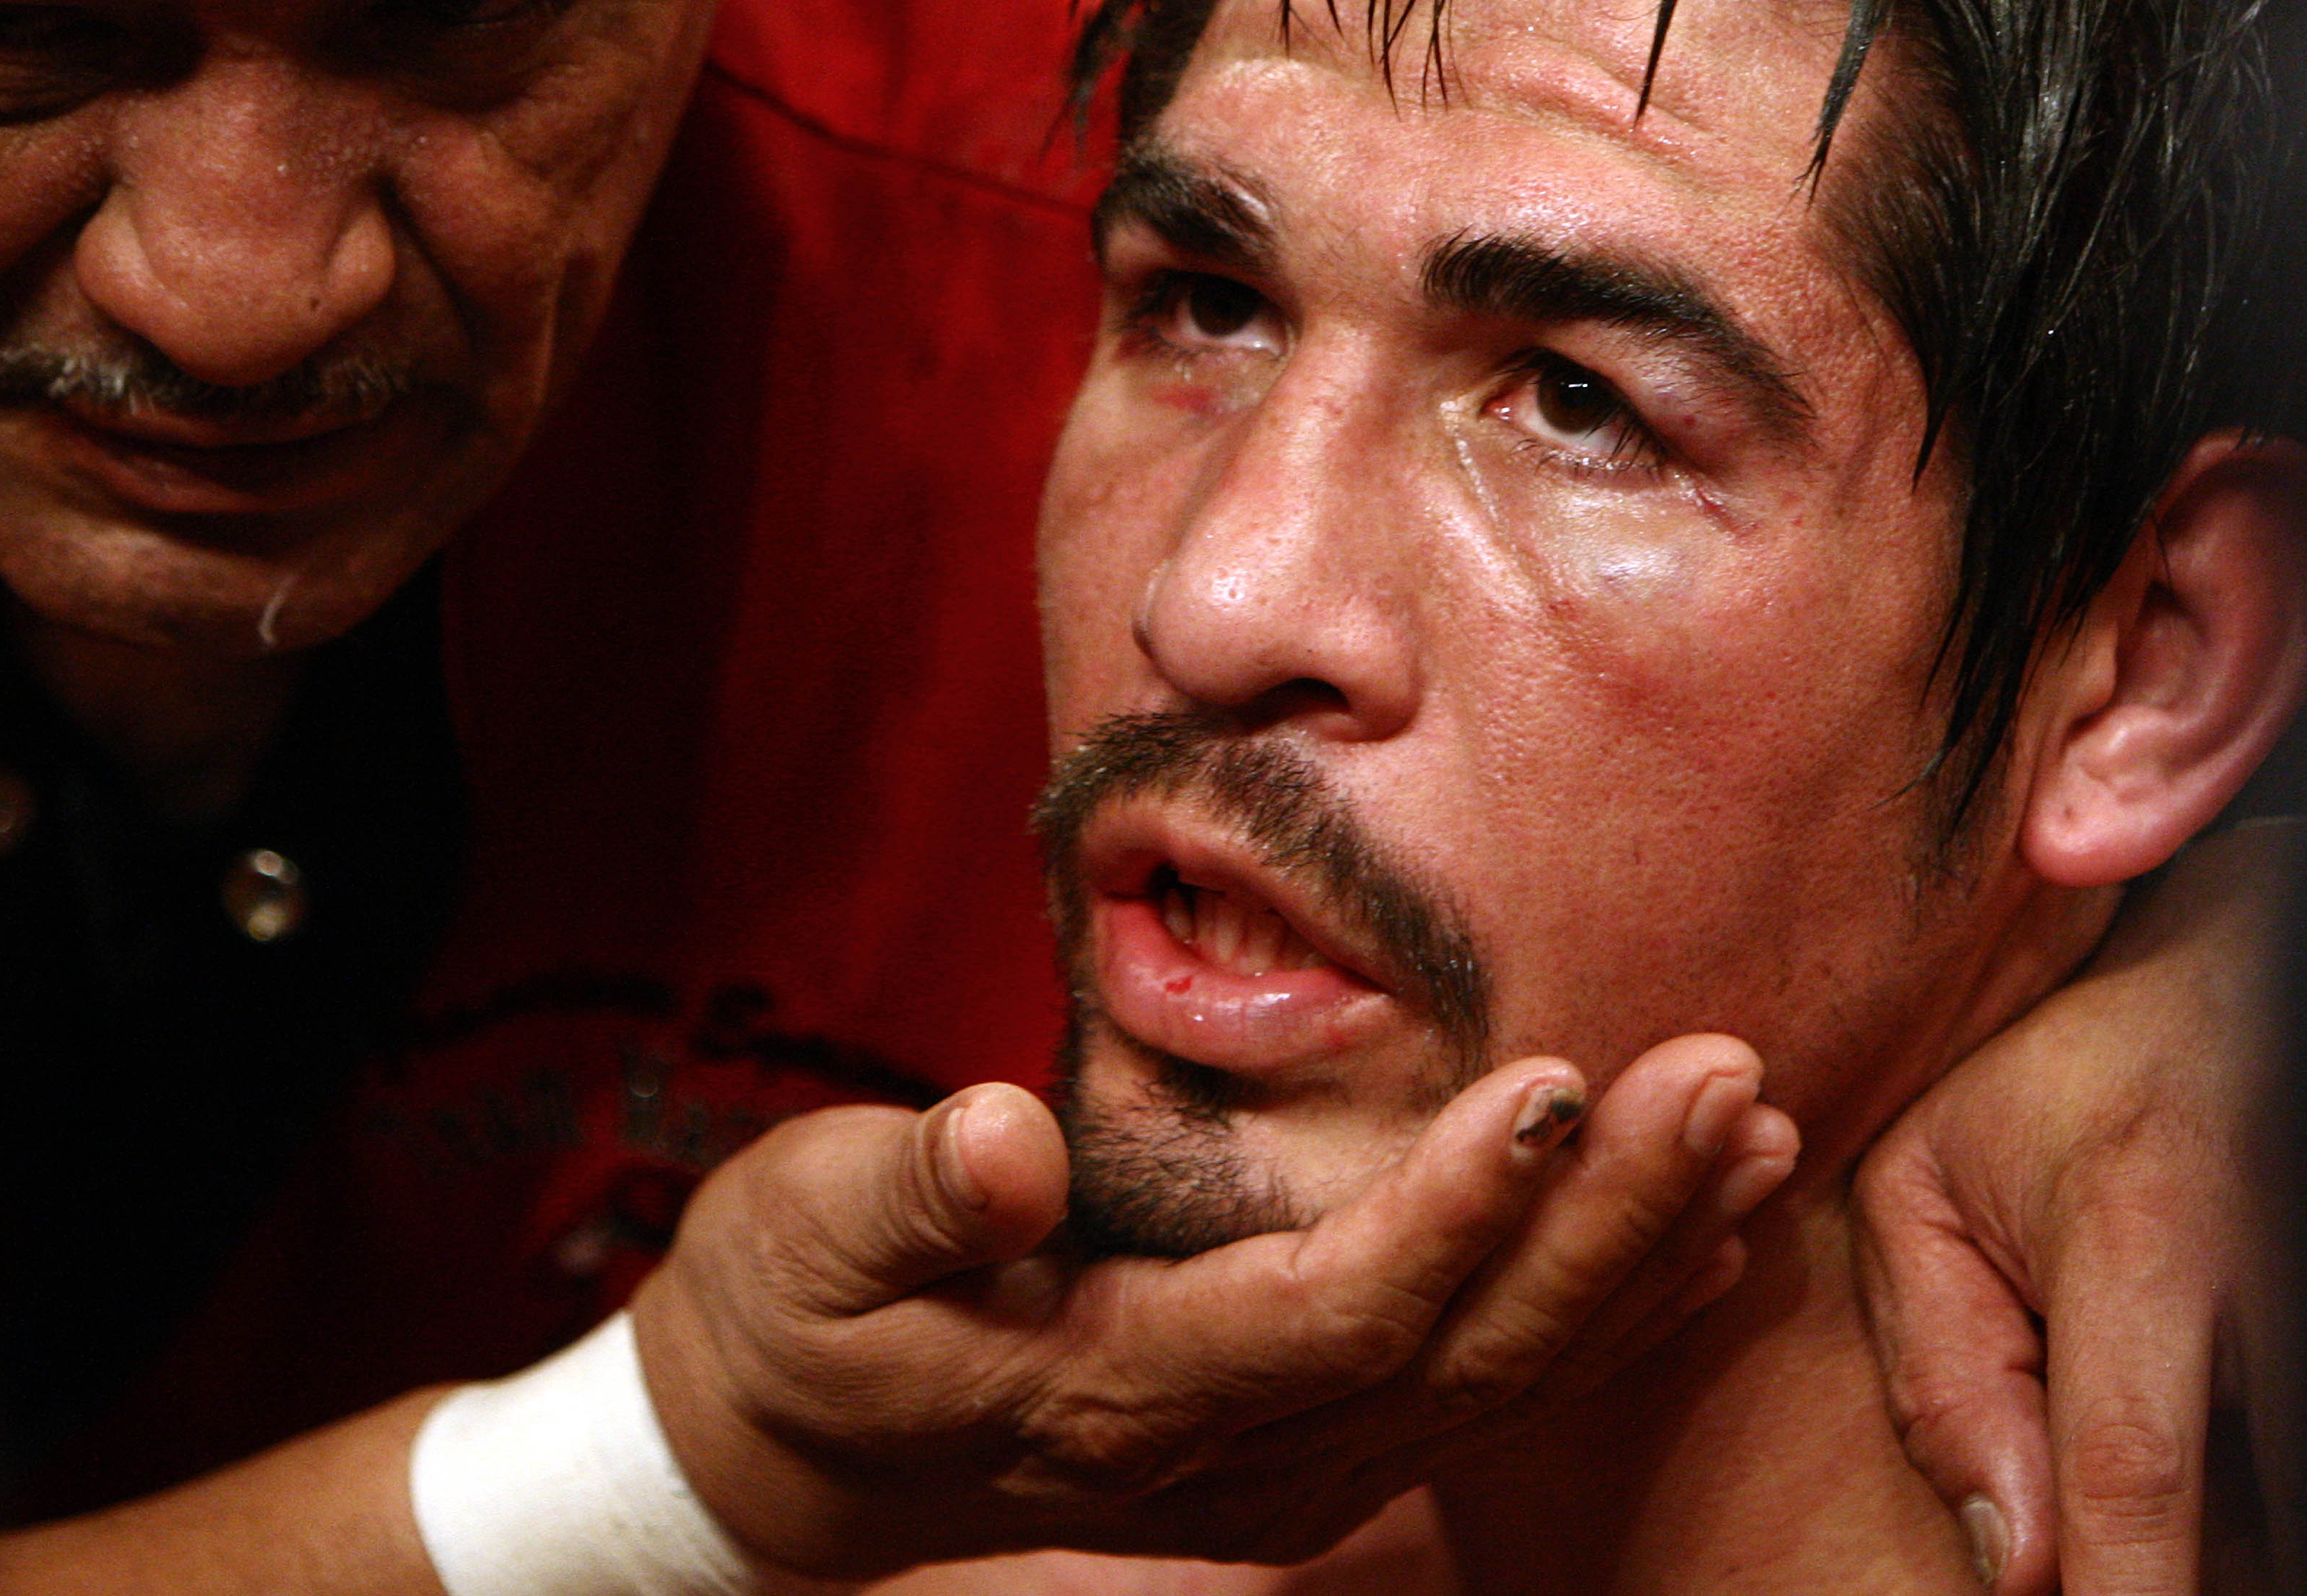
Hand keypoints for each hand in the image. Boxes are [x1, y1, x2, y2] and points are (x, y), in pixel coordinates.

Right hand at [631, 1036, 1797, 1580]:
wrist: (795, 1454)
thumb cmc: (799, 1312)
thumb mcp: (806, 1236)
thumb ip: (902, 1195)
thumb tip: (998, 1145)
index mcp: (1116, 1395)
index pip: (1329, 1317)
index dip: (1455, 1215)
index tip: (1562, 1080)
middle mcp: (1231, 1461)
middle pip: (1462, 1359)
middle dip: (1609, 1221)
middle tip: (1729, 1076)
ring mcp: (1283, 1473)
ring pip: (1500, 1382)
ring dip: (1640, 1260)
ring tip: (1755, 1133)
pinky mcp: (1307, 1446)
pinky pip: (1483, 1387)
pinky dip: (1601, 1311)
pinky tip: (1696, 1238)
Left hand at [1854, 819, 2297, 1595]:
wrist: (2222, 1013)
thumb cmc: (2049, 1093)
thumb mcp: (1927, 1182)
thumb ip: (1940, 1369)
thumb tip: (2012, 1569)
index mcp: (2141, 1249)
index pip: (2133, 1475)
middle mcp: (2268, 1318)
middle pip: (2215, 1550)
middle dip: (2129, 1571)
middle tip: (2043, 1499)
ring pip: (2251, 1540)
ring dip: (2167, 1545)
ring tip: (2089, 1404)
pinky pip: (2269, 1512)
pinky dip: (2210, 1527)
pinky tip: (2145, 1477)